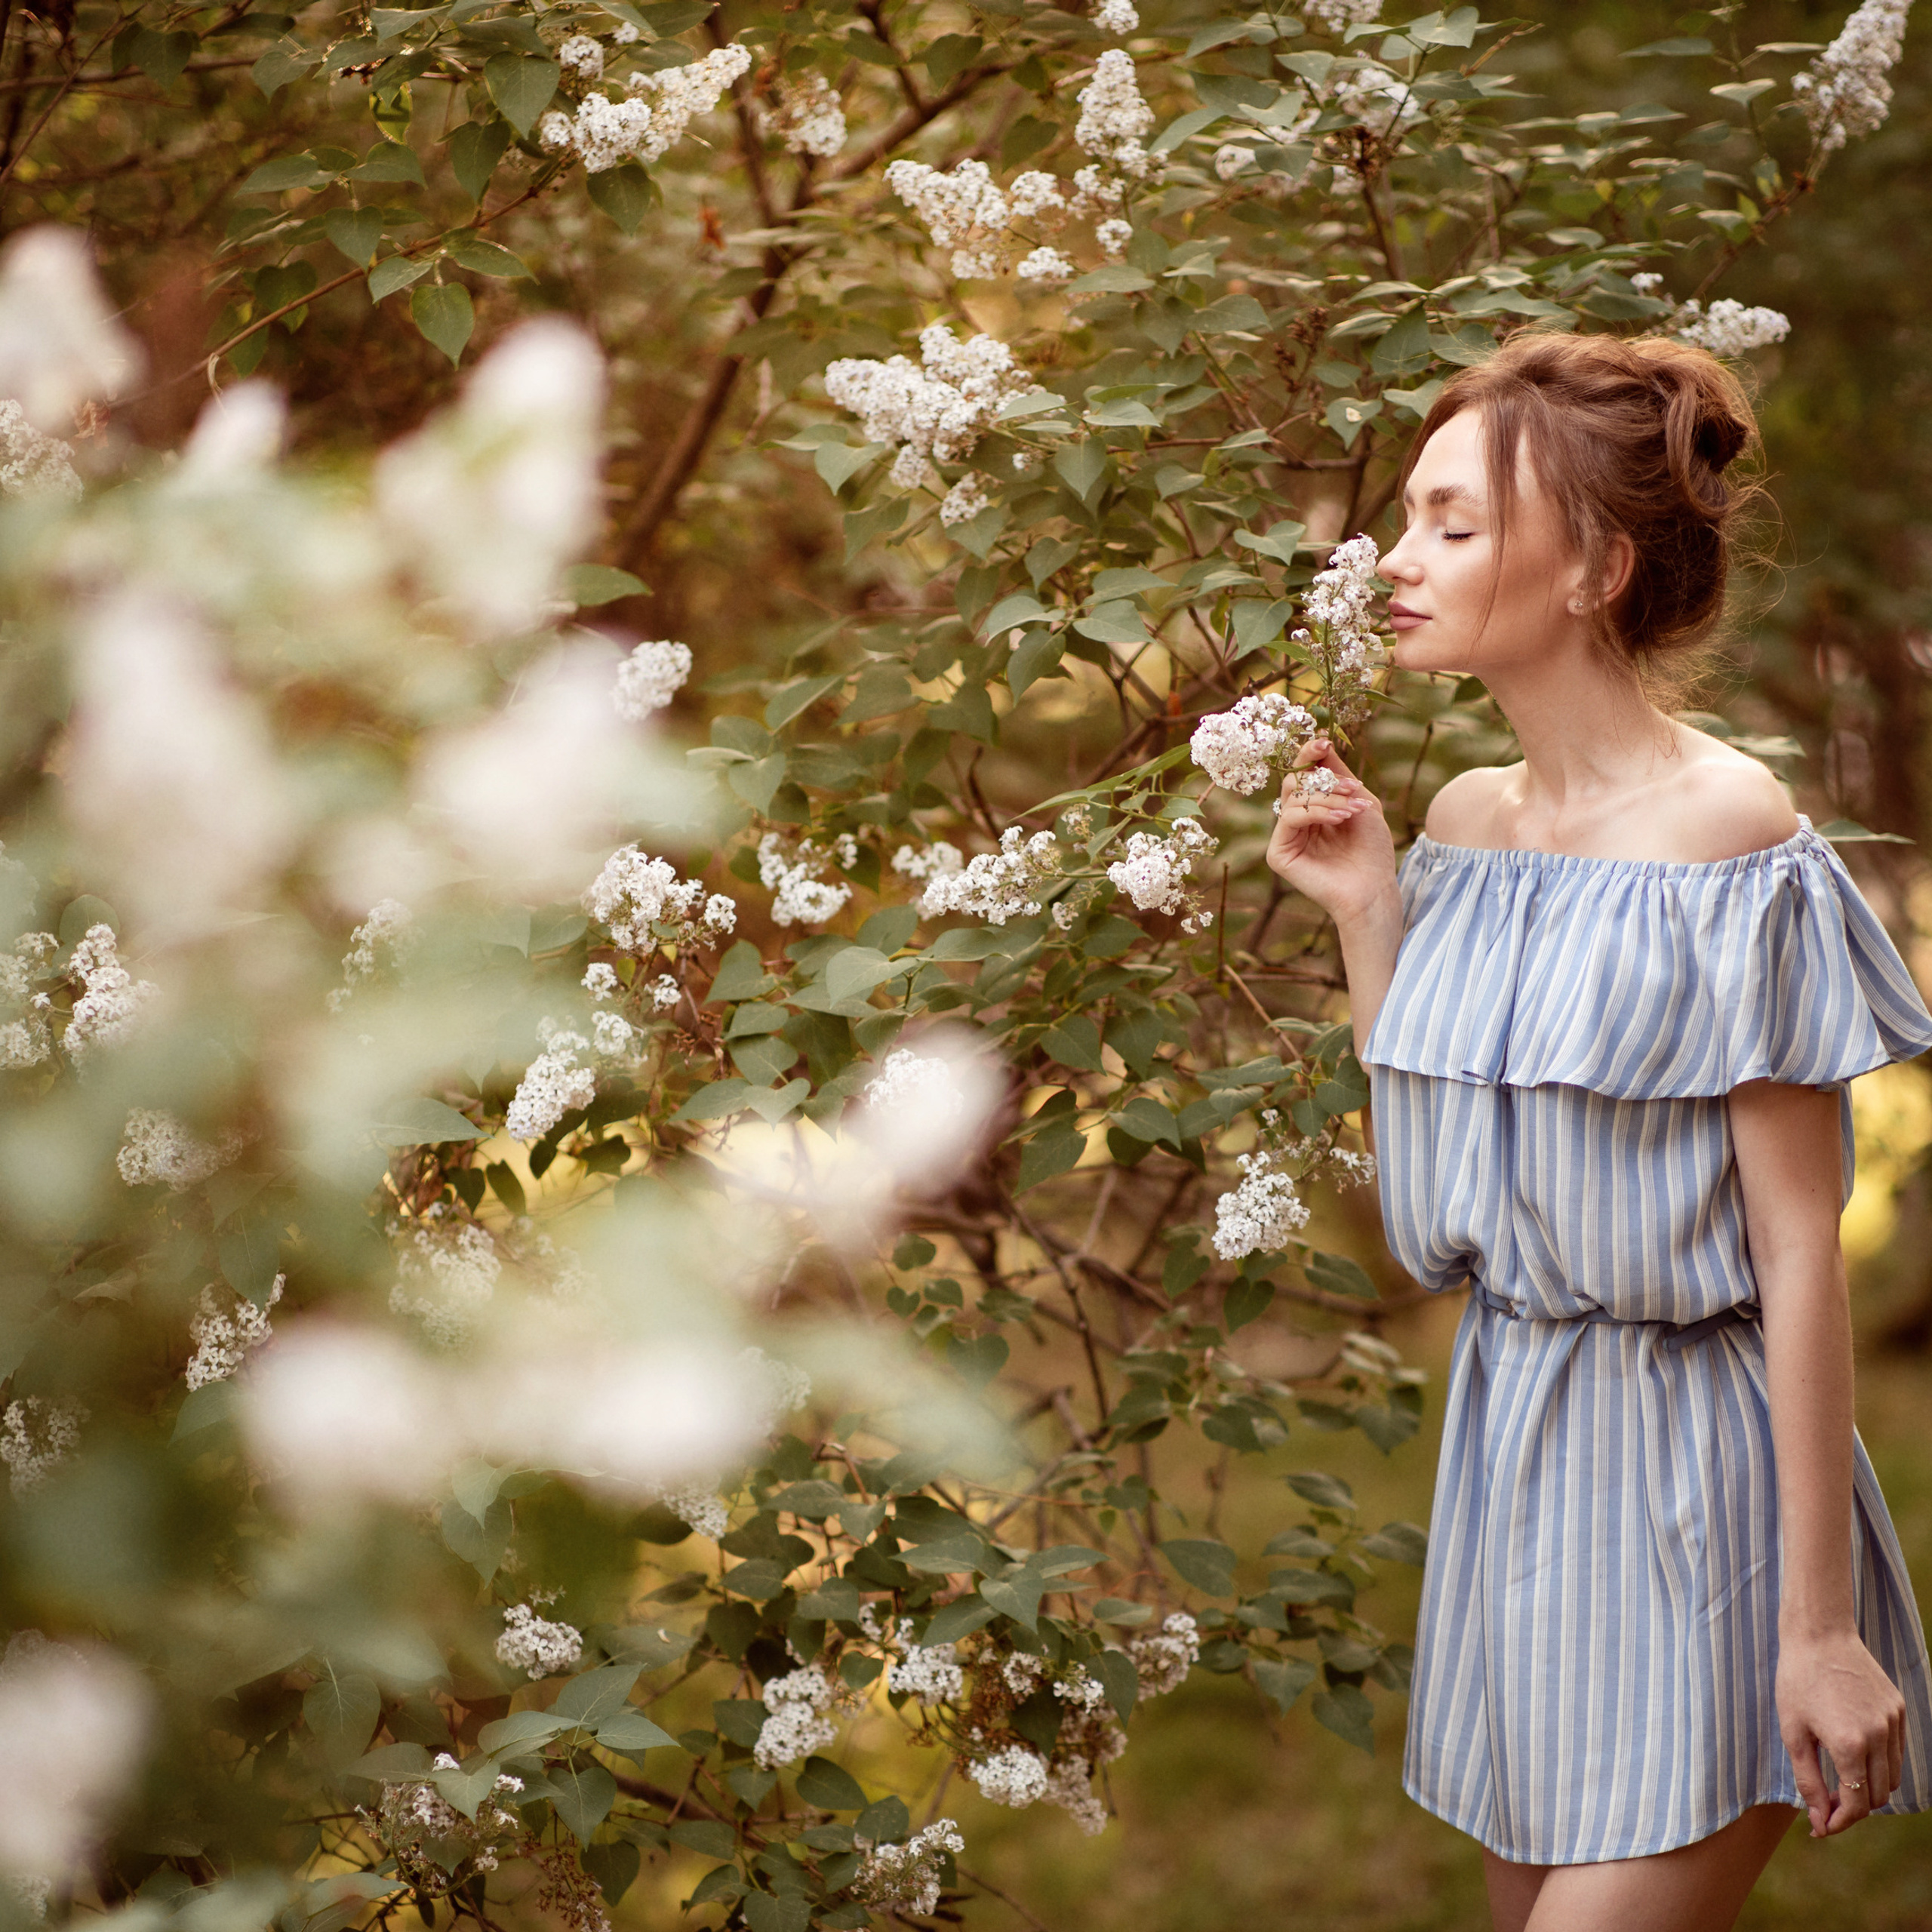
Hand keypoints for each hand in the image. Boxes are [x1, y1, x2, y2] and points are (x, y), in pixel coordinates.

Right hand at [1264, 737, 1398, 929]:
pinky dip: (1316, 813)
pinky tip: (1340, 820)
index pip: (1303, 775)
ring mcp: (1285, 837)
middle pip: (1294, 782)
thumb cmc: (1372, 850)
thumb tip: (1321, 743)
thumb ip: (1340, 775)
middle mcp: (1295, 821)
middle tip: (1352, 787)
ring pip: (1294, 798)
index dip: (1309, 755)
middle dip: (1325, 780)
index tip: (1324, 741)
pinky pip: (1290, 818)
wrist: (1373, 889)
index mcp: (1313, 808)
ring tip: (1354, 810)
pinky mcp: (1279, 854)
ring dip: (1328, 798)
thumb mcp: (1362, 802)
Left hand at [1777, 1628, 1907, 1835]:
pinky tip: (1853, 1752)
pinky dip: (1878, 1762)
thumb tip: (1818, 1819)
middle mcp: (1879, 1736)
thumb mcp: (1793, 1733)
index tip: (1820, 1826)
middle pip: (1876, 1796)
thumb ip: (1809, 1781)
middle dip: (1852, 1807)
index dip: (1839, 1821)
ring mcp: (1893, 1723)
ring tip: (1838, 1778)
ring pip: (1891, 1777)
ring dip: (1868, 1787)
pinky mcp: (1898, 1710)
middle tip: (1825, 1803)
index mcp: (1850, 1744)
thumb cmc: (1797, 1680)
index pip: (1856, 1805)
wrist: (1819, 1634)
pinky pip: (1895, 1751)